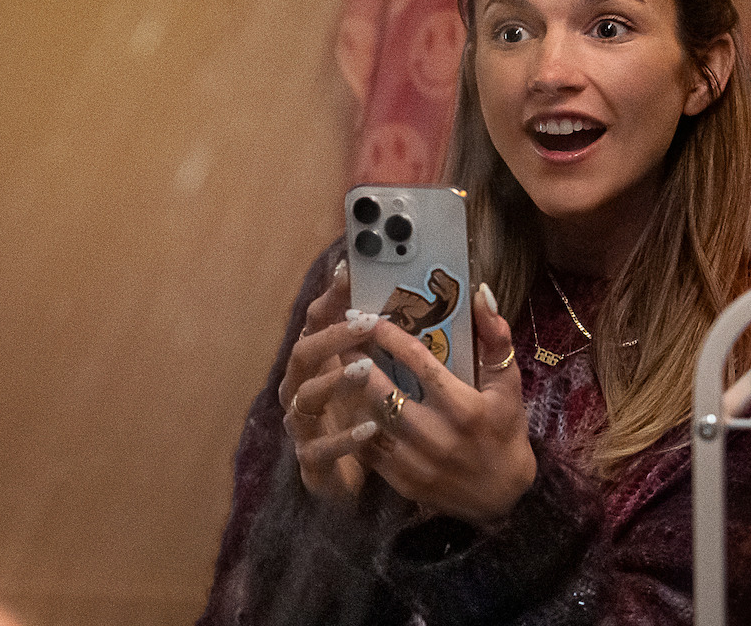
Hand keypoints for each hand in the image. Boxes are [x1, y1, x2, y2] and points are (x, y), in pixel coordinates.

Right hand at [279, 259, 382, 501]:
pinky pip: (321, 447)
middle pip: (303, 352)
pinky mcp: (312, 460)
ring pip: (307, 395)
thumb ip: (401, 340)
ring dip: (335, 380)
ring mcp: (303, 423)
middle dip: (332, 336)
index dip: (330, 295)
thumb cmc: (378, 416)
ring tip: (366, 369)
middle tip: (366, 322)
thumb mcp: (390, 374)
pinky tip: (371, 428)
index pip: (317, 319)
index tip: (348, 271)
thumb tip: (446, 298)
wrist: (367, 479)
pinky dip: (345, 438)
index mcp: (320, 360)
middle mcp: (303, 386)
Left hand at [358, 283, 535, 523]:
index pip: (420, 364)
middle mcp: (438, 436)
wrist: (502, 499)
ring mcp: (417, 462)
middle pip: (384, 391)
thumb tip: (481, 293)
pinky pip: (368, 448)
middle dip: (359, 360)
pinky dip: (356, 423)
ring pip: (370, 419)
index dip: (391, 337)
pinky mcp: (402, 482)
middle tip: (343, 336)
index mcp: (464, 408)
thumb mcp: (508, 386)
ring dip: (353, 391)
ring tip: (339, 364)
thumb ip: (496, 338)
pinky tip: (348, 403)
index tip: (371, 316)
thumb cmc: (505, 432)